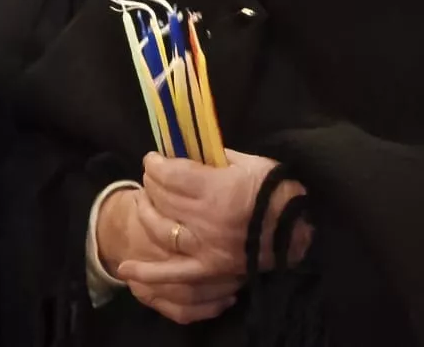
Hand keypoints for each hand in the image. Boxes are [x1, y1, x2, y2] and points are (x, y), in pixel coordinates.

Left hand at [115, 151, 313, 321]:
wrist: (298, 232)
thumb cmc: (277, 193)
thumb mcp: (251, 163)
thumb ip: (217, 158)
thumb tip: (191, 151)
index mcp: (216, 189)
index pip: (171, 173)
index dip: (156, 164)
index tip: (153, 159)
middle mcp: (204, 219)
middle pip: (162, 197)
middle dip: (151, 181)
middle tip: (151, 175)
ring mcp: (203, 247)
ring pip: (159, 228)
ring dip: (146, 212)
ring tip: (143, 201)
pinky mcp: (207, 269)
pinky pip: (172, 274)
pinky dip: (147, 273)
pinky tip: (125, 269)